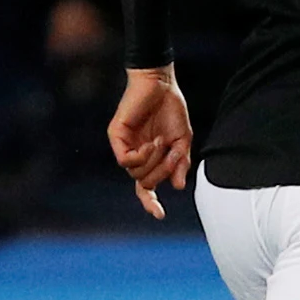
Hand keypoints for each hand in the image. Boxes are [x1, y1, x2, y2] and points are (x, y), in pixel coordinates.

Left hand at [107, 66, 192, 218]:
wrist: (162, 84)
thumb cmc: (171, 110)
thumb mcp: (183, 140)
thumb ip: (180, 163)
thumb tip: (178, 186)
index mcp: (149, 159)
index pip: (145, 188)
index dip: (151, 203)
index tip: (160, 215)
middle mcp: (135, 155)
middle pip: (144, 182)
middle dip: (162, 172)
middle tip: (172, 153)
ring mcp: (124, 146)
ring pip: (135, 174)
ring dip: (154, 162)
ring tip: (161, 142)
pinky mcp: (116, 136)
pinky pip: (125, 161)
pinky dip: (141, 157)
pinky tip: (151, 144)